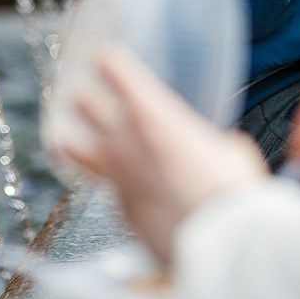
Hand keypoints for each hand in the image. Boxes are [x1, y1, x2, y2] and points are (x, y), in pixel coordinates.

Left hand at [60, 46, 266, 263]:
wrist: (219, 242)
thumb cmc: (231, 189)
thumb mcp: (233, 151)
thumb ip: (216, 143)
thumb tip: (220, 148)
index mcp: (154, 115)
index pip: (120, 75)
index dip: (110, 62)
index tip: (103, 56)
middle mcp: (127, 144)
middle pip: (90, 111)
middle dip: (85, 101)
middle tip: (79, 95)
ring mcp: (119, 181)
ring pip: (86, 157)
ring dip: (77, 147)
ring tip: (65, 142)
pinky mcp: (122, 214)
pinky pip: (112, 194)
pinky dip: (115, 188)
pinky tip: (120, 190)